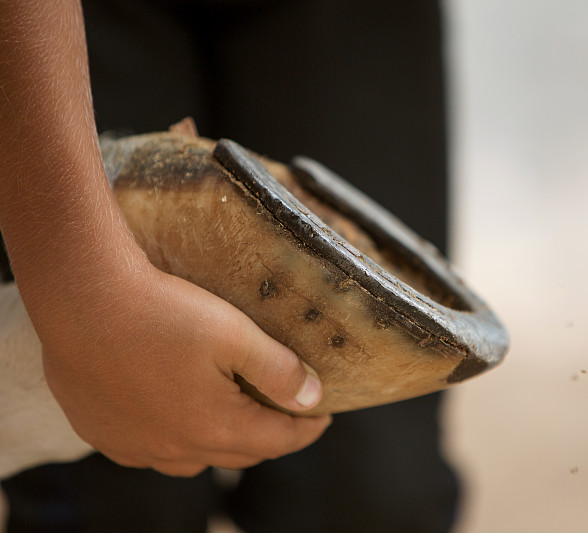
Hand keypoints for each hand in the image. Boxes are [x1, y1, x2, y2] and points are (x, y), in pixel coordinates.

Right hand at [41, 263, 329, 475]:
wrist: (81, 298)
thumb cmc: (161, 312)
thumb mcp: (236, 334)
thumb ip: (280, 370)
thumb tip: (312, 398)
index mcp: (215, 428)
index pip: (279, 441)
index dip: (307, 429)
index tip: (323, 416)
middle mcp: (174, 450)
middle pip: (240, 454)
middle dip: (269, 436)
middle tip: (284, 412)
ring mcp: (134, 446)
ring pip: (194, 457)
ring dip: (222, 440)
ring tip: (234, 414)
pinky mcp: (103, 433)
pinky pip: (151, 449)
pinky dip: (176, 436)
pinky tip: (175, 412)